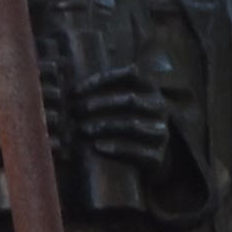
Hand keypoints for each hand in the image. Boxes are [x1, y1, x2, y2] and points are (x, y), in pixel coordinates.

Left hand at [58, 66, 177, 188]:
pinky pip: (138, 151)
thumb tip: (70, 79)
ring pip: (133, 125)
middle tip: (75, 110)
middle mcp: (159, 108)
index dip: (102, 80)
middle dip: (100, 104)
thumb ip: (105, 88)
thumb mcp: (123, 100)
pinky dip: (116, 148)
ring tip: (82, 129)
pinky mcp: (157, 157)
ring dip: (104, 126)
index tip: (76, 90)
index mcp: (150, 88)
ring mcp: (161, 133)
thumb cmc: (127, 121)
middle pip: (130, 100)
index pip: (129, 75)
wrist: (151, 156)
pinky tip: (97, 146)